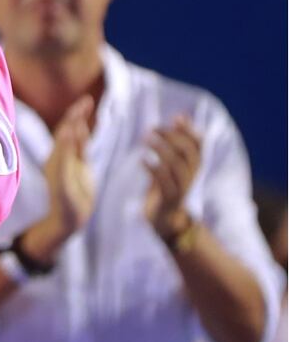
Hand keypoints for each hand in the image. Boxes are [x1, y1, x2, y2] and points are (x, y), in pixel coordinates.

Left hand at [43, 95, 96, 238]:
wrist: (68, 220)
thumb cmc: (65, 204)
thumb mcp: (65, 180)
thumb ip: (66, 155)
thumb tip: (67, 131)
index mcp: (55, 159)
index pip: (64, 133)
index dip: (73, 119)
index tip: (82, 105)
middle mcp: (60, 157)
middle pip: (69, 130)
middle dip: (77, 114)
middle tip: (87, 100)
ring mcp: (70, 161)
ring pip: (76, 136)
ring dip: (81, 120)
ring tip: (87, 105)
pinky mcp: (79, 166)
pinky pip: (82, 146)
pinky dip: (85, 134)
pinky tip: (87, 124)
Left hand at [144, 115, 201, 239]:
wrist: (165, 224)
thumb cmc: (166, 190)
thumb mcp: (171, 165)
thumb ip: (176, 144)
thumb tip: (181, 117)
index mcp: (193, 168)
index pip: (199, 146)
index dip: (190, 132)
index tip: (176, 118)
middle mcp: (191, 178)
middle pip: (189, 154)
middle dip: (173, 137)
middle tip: (152, 128)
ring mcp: (182, 190)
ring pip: (178, 167)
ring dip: (163, 150)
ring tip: (146, 139)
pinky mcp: (170, 201)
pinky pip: (166, 184)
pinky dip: (154, 170)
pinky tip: (142, 160)